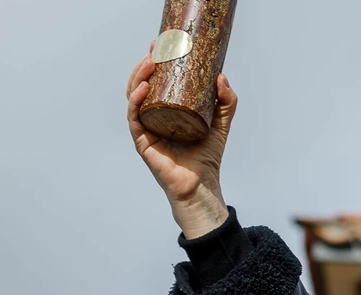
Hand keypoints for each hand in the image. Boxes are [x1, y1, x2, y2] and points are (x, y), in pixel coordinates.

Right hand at [126, 46, 236, 238]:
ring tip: (148, 62)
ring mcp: (146, 129)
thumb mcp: (221, 122)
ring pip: (134, 97)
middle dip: (145, 65)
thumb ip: (226, 101)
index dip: (155, 62)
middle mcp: (153, 118)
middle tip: (155, 49)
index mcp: (167, 111)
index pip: (156, 82)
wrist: (202, 185)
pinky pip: (134, 117)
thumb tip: (222, 76)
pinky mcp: (143, 142)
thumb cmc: (207, 156)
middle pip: (141, 85)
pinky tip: (142, 88)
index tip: (161, 43)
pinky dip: (136, 101)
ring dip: (138, 77)